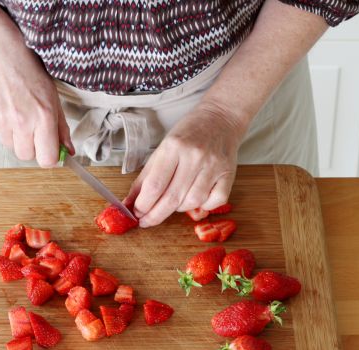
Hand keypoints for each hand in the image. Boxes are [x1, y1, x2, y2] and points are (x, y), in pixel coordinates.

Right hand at [0, 39, 73, 166]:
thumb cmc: (26, 68)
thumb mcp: (53, 97)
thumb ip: (61, 127)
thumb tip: (68, 150)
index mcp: (43, 117)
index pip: (47, 159)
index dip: (50, 157)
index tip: (51, 150)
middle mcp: (22, 122)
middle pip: (27, 156)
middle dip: (32, 148)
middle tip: (34, 129)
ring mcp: (1, 122)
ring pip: (11, 146)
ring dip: (16, 137)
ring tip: (18, 113)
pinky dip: (2, 126)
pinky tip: (5, 106)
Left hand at [125, 102, 243, 226]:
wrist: (221, 118)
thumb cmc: (189, 133)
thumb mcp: (162, 148)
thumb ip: (146, 176)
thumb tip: (130, 202)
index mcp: (173, 147)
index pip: (154, 185)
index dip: (142, 205)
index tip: (136, 214)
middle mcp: (194, 156)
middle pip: (172, 198)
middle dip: (155, 215)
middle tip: (146, 221)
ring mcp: (213, 166)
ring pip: (192, 203)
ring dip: (178, 209)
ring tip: (174, 202)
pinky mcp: (229, 174)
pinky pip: (214, 202)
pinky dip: (203, 207)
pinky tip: (196, 199)